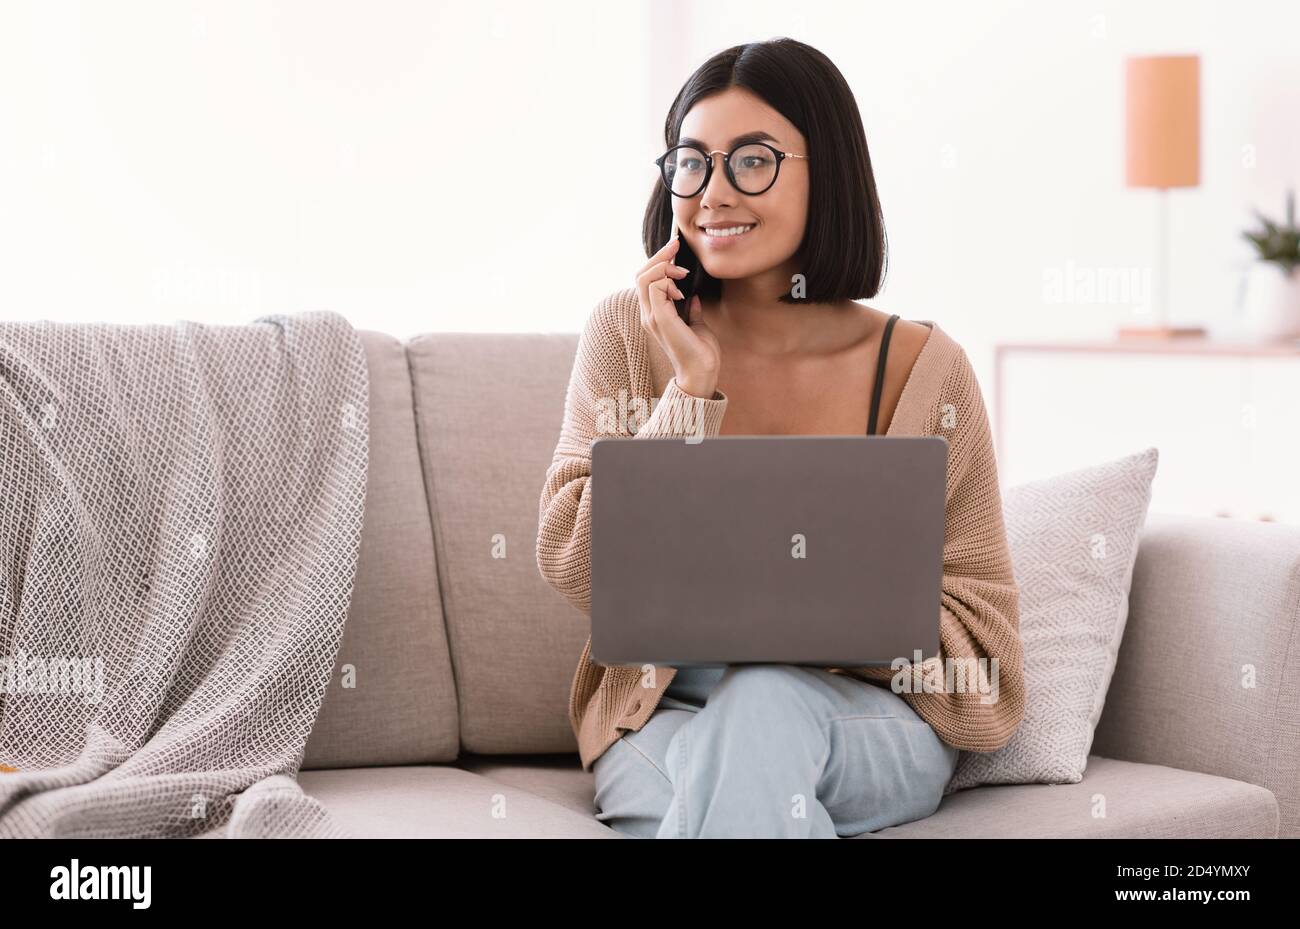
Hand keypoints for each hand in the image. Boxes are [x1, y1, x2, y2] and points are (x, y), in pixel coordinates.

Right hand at [634, 235, 720, 397]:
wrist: (702, 373)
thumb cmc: (701, 353)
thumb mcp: (696, 324)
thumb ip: (691, 311)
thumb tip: (693, 297)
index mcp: (655, 315)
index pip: (645, 280)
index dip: (658, 260)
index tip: (676, 248)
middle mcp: (649, 315)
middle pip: (641, 275)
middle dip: (659, 256)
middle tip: (676, 247)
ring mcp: (652, 318)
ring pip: (645, 278)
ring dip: (664, 268)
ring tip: (682, 273)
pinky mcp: (661, 320)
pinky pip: (655, 289)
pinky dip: (667, 282)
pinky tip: (681, 290)